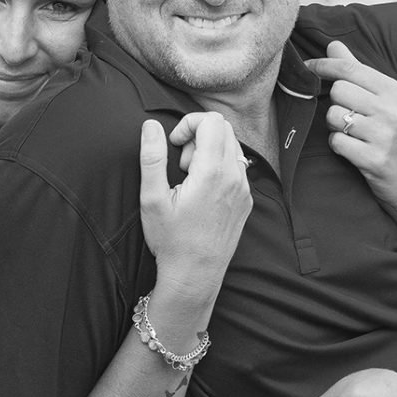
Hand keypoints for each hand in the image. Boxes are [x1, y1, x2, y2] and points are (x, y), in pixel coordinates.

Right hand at [138, 113, 252, 302]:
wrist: (195, 275)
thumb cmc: (172, 240)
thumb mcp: (152, 199)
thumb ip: (152, 157)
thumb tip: (151, 126)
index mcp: (213, 172)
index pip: (212, 121)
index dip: (188, 124)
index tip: (174, 144)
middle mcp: (235, 177)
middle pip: (224, 129)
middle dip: (199, 135)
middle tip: (181, 162)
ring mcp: (244, 189)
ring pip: (233, 146)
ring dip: (210, 150)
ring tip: (190, 176)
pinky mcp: (246, 200)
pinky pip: (238, 167)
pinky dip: (220, 166)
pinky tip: (203, 189)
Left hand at [304, 40, 396, 225]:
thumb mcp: (388, 101)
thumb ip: (359, 72)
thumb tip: (334, 46)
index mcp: (395, 91)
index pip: (350, 69)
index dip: (324, 65)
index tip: (308, 66)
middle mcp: (391, 110)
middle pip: (338, 91)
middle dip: (337, 103)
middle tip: (351, 116)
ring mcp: (384, 135)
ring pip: (334, 116)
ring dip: (336, 126)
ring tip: (355, 135)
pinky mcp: (374, 159)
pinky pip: (336, 142)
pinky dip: (339, 146)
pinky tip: (355, 150)